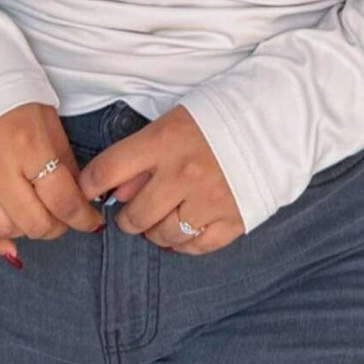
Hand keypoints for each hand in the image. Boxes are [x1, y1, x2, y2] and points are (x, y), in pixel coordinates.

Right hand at [0, 102, 104, 255]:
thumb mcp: (48, 121)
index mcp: (27, 147)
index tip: (92, 222)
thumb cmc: (12, 93)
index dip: (83, 218)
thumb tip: (78, 199)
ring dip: (27, 231)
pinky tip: (10, 243)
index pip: (62, 201)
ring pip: (4, 230)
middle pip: (34, 223)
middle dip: (58, 226)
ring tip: (37, 217)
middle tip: (65, 217)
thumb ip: (63, 163)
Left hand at [77, 105, 245, 252]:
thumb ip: (142, 157)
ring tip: (162, 219)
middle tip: (133, 212)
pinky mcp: (234, 220)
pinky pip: (195, 246)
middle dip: (127, 218)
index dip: (89, 186)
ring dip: (155, 232)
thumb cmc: (219, 116)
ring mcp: (209, 200)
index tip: (87, 193)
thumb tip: (114, 193)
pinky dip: (184, 243)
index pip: (107, 170)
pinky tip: (184, 230)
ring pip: (163, 236)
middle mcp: (184, 173)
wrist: (276, 119)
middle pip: (134, 216)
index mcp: (165, 141)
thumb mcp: (173, 122)